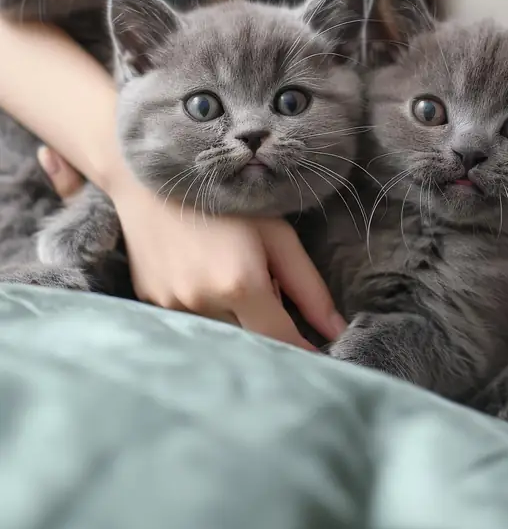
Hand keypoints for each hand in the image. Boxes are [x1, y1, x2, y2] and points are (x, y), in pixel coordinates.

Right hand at [38, 147, 344, 348]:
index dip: (300, 350)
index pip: (279, 340)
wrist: (149, 172)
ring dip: (231, 314)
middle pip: (247, 337)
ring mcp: (170, 304)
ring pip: (217, 329)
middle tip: (264, 285)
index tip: (317, 355)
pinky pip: (187, 318)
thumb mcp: (277, 233)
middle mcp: (202, 301)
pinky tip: (198, 268)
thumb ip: (309, 288)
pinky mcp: (149, 300)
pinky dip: (202, 305)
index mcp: (239, 284)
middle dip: (263, 323)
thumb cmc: (225, 194)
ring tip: (227, 268)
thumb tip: (336, 331)